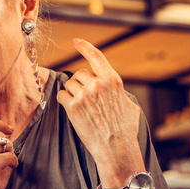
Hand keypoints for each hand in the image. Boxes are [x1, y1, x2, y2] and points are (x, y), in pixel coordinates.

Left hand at [56, 38, 141, 173]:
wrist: (116, 147)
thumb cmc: (125, 129)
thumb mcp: (129, 104)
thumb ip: (117, 92)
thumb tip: (112, 88)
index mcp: (113, 80)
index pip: (97, 57)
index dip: (85, 47)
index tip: (76, 41)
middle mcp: (97, 84)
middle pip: (78, 74)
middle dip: (80, 84)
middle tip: (86, 100)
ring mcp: (84, 95)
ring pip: (69, 85)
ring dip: (71, 94)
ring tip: (82, 108)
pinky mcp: (72, 107)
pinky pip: (61, 96)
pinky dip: (64, 101)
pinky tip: (73, 111)